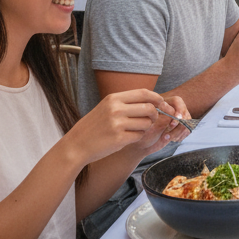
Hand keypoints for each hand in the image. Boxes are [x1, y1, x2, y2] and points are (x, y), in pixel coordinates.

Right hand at [65, 90, 189, 164]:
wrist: (76, 145)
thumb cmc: (94, 126)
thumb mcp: (107, 107)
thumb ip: (127, 102)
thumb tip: (153, 99)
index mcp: (114, 98)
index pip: (144, 93)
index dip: (157, 98)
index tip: (163, 103)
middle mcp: (116, 109)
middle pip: (149, 108)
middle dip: (154, 115)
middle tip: (150, 120)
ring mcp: (117, 124)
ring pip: (146, 123)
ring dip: (145, 127)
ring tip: (133, 129)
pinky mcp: (119, 139)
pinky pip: (139, 135)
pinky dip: (137, 137)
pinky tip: (127, 138)